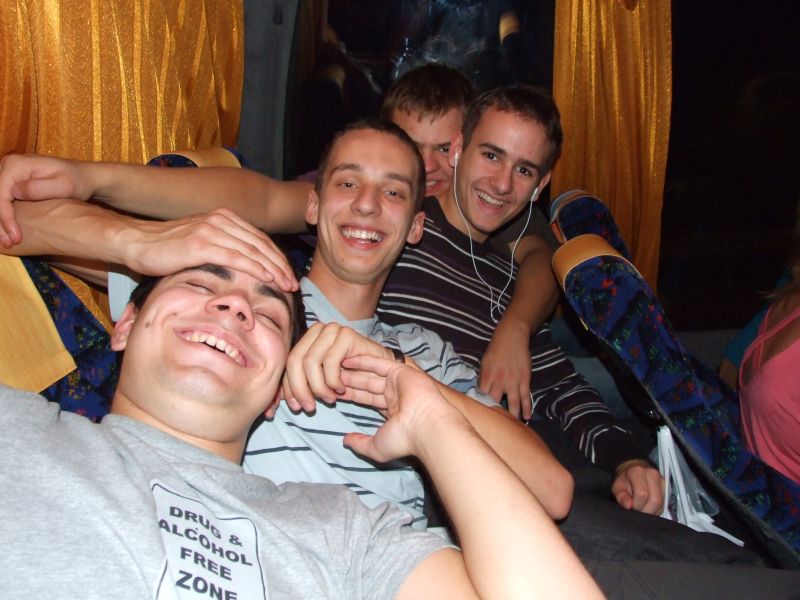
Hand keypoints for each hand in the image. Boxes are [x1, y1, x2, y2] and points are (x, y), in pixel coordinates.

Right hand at [0, 154, 89, 246]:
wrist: (83, 177)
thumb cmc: (77, 182)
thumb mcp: (64, 186)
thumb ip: (41, 188)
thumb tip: (16, 192)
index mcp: (15, 165)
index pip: (0, 195)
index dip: (5, 218)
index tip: (16, 237)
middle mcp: (6, 166)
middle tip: (10, 244)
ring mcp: (6, 173)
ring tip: (9, 242)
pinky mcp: (9, 182)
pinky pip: (0, 201)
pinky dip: (3, 218)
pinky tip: (10, 233)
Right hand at [119, 208, 297, 291]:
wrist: (135, 243)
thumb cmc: (165, 250)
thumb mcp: (200, 245)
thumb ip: (221, 249)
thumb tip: (242, 268)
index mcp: (223, 217)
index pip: (259, 239)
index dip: (276, 258)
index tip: (288, 275)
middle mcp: (221, 220)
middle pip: (261, 244)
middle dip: (280, 265)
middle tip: (293, 284)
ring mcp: (211, 230)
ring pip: (253, 251)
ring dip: (273, 270)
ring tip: (286, 285)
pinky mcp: (201, 244)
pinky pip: (236, 257)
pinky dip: (255, 268)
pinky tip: (267, 279)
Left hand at [282, 323, 394, 410]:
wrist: (384, 371)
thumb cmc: (352, 378)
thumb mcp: (321, 384)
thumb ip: (302, 386)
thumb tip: (276, 401)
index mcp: (307, 339)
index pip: (288, 363)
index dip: (288, 387)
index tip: (294, 406)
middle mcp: (317, 330)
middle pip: (295, 361)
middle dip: (300, 389)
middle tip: (310, 407)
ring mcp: (332, 330)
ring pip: (310, 363)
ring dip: (318, 387)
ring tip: (329, 399)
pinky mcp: (346, 335)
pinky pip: (330, 362)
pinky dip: (333, 381)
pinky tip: (341, 389)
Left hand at [338, 354, 462, 461]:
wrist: (425, 426)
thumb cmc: (404, 439)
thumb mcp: (376, 447)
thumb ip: (360, 443)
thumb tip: (345, 441)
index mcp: (392, 412)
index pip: (368, 400)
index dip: (352, 396)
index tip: (335, 393)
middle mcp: (395, 395)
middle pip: (367, 385)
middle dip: (350, 382)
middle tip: (331, 376)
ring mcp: (398, 382)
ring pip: (371, 374)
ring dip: (354, 371)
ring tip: (335, 366)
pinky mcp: (400, 372)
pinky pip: (378, 363)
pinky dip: (363, 360)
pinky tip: (348, 359)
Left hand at [479, 315, 531, 419]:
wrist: (512, 337)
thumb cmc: (495, 350)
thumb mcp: (484, 363)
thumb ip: (483, 379)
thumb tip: (479, 393)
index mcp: (486, 376)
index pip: (481, 396)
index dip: (480, 407)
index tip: (479, 417)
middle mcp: (499, 380)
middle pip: (495, 402)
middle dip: (495, 415)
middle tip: (495, 428)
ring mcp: (513, 381)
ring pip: (513, 402)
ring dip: (513, 416)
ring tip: (512, 428)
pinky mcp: (524, 380)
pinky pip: (525, 396)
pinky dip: (527, 407)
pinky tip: (527, 417)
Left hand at [612, 459, 664, 513]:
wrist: (634, 468)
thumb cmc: (625, 479)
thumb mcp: (617, 487)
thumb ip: (621, 497)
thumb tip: (629, 506)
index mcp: (638, 472)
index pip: (642, 494)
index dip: (637, 505)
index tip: (632, 507)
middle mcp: (652, 474)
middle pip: (655, 500)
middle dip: (646, 510)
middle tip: (638, 511)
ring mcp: (662, 480)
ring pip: (662, 503)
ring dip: (652, 511)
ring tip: (643, 509)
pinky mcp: (667, 487)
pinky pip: (665, 503)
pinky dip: (657, 509)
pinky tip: (649, 507)